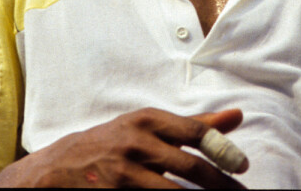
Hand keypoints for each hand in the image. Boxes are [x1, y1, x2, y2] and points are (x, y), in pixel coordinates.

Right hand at [0, 107, 247, 188]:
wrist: (56, 169)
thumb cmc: (112, 143)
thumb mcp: (147, 127)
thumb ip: (193, 125)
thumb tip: (238, 116)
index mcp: (147, 120)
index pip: (196, 133)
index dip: (222, 151)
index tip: (243, 167)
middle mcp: (136, 143)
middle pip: (190, 168)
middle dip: (221, 186)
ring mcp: (123, 173)